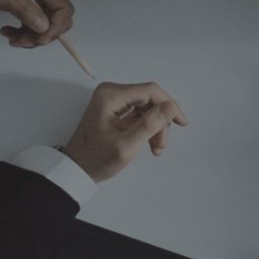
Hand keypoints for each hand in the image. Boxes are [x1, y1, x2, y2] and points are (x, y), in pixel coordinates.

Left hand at [0, 0, 74, 47]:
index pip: (63, 9)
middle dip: (43, 34)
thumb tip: (44, 26)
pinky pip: (32, 24)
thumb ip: (22, 8)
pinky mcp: (24, 5)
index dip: (57, 27)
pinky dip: (23, 33)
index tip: (40, 39)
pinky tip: (8, 32)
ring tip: (12, 39)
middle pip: (56, 19)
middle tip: (24, 41)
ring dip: (31, 37)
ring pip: (44, 25)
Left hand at [60, 82, 188, 182]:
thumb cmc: (97, 158)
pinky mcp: (115, 108)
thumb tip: (172, 107)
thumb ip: (150, 124)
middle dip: (161, 121)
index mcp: (110, 96)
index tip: (182, 123)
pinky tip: (149, 142)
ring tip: (155, 148)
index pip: (151, 91)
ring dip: (156, 126)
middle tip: (161, 145)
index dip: (170, 105)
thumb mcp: (126, 145)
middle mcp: (111, 92)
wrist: (77, 167)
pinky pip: (140, 113)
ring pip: (148, 107)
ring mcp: (113, 99)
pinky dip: (148, 127)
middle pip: (150, 99)